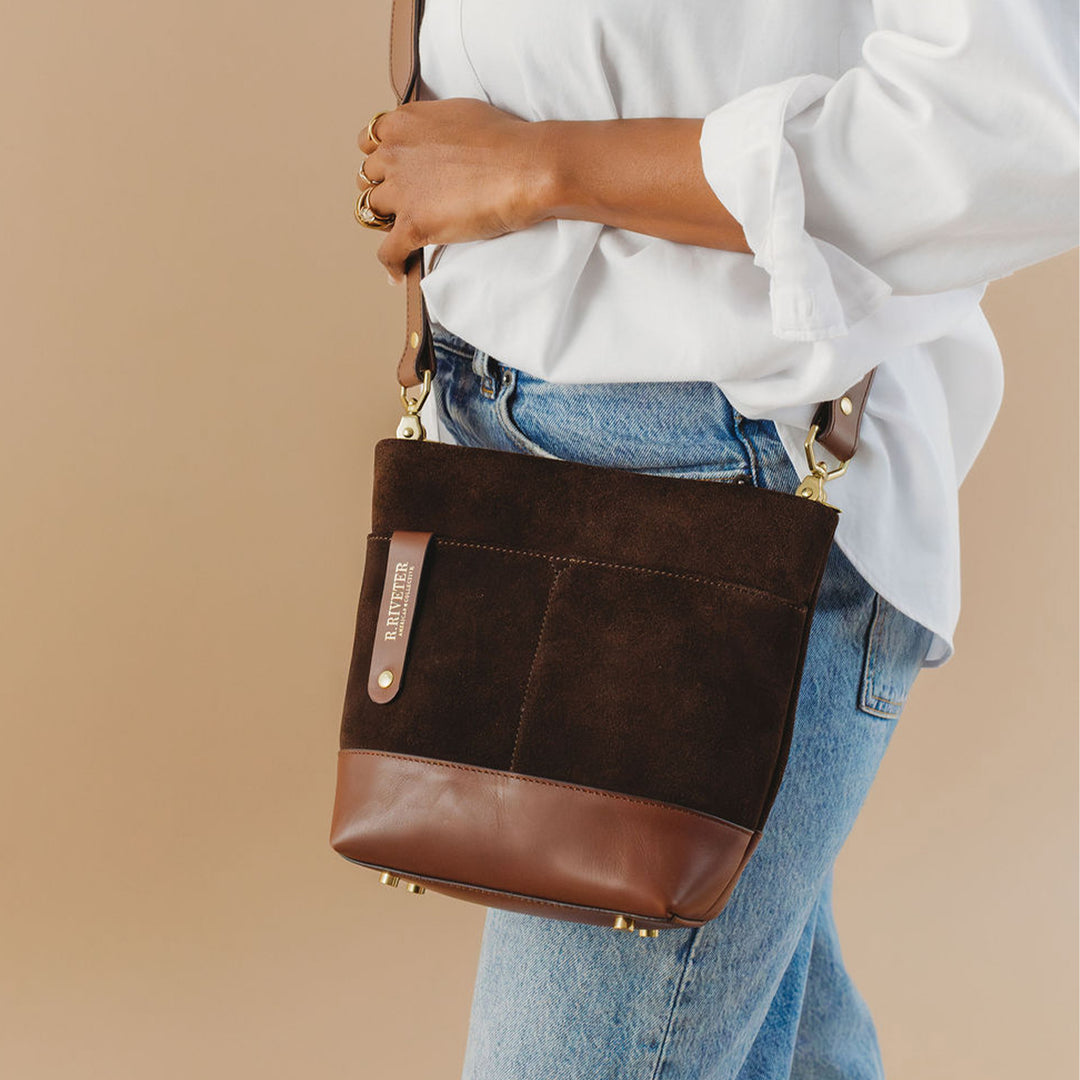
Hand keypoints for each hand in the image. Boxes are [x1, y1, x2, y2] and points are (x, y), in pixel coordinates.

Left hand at [358, 98, 551, 282]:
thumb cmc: (504, 140)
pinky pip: (387, 253)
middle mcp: (394, 155)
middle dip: (382, 188)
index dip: (380, 158)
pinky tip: (397, 274)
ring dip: (385, 222)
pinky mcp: (414, 225)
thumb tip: (435, 144)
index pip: (369, 142)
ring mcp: (402, 192)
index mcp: (403, 124)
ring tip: (401, 232)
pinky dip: (391, 265)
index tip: (392, 169)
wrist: (525, 167)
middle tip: (401, 201)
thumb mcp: (457, 114)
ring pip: (371, 211)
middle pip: (367, 177)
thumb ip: (433, 129)